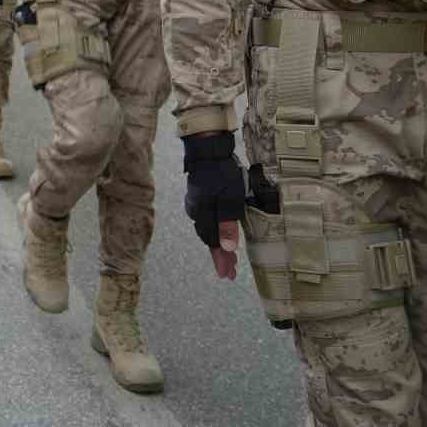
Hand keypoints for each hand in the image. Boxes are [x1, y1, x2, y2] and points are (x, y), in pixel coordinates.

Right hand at [182, 132, 246, 278]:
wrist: (207, 151)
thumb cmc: (221, 175)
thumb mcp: (230, 200)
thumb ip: (228, 225)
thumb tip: (227, 248)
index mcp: (205, 216)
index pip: (213, 244)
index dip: (221, 260)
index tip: (226, 274)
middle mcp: (197, 212)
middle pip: (209, 238)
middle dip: (220, 254)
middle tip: (230, 268)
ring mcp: (196, 203)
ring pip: (207, 227)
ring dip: (217, 242)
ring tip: (227, 252)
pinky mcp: (198, 195)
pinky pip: (206, 217)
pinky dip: (214, 227)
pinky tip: (217, 226)